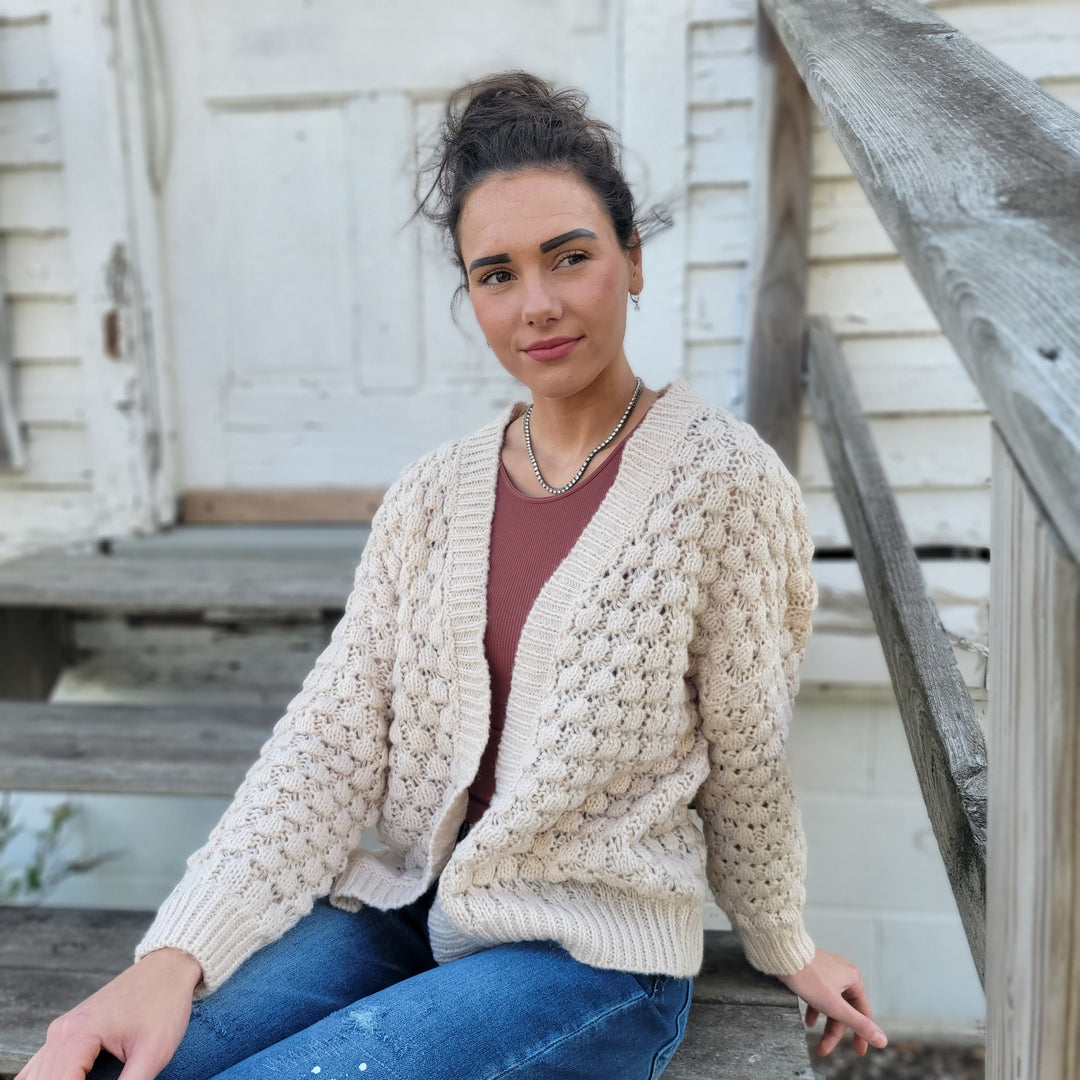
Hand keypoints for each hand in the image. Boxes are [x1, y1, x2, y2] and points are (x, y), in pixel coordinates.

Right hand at [14, 947, 202, 1079]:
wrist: (167, 969)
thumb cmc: (164, 1005)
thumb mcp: (154, 1053)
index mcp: (76, 1036)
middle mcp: (60, 1033)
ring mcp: (60, 1031)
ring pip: (38, 1077)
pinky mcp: (66, 1033)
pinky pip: (41, 1067)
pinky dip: (49, 1078)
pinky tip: (73, 1079)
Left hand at [774, 947, 887, 1057]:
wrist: (783, 956)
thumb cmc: (809, 978)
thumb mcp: (835, 1006)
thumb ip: (858, 1024)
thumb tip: (882, 1040)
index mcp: (854, 979)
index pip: (862, 1013)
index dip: (860, 1034)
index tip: (858, 1052)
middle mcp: (844, 972)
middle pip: (844, 1009)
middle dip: (834, 1031)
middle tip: (825, 1048)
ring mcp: (828, 970)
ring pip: (831, 1002)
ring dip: (824, 1021)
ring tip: (815, 1037)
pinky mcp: (815, 970)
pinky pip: (820, 993)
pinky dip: (816, 1008)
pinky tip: (808, 1019)